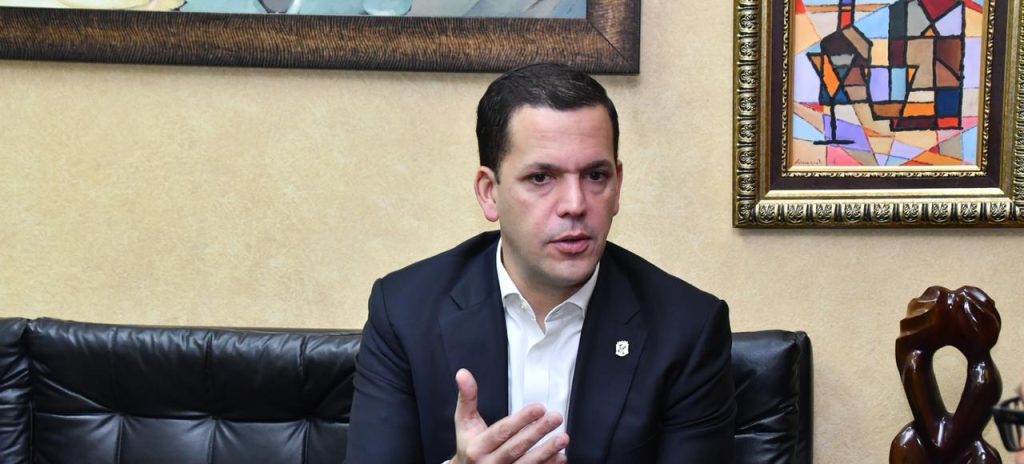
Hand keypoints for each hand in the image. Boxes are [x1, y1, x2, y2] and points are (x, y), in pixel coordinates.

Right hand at [451, 369, 568, 463]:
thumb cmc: (468, 445)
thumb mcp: (464, 422)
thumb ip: (467, 398)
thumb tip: (463, 374)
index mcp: (477, 448)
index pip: (501, 432)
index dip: (521, 419)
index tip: (539, 408)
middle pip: (516, 448)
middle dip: (538, 432)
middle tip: (555, 418)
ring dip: (547, 451)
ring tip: (562, 438)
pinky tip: (559, 456)